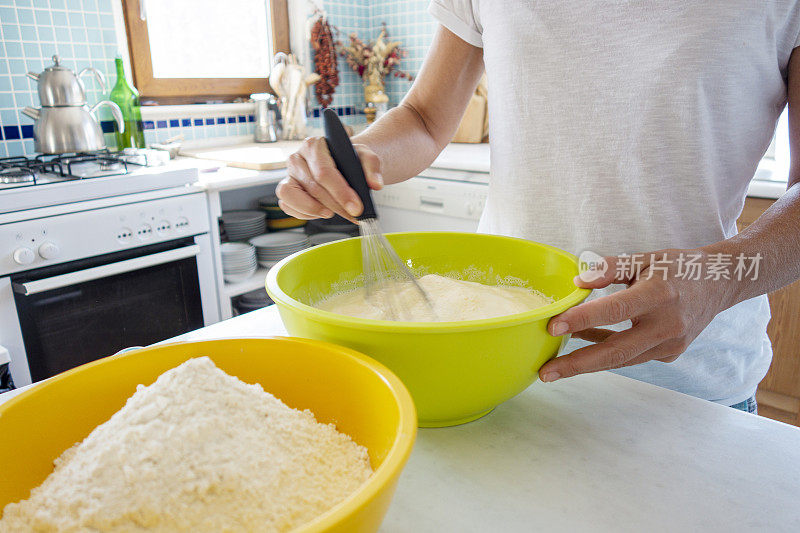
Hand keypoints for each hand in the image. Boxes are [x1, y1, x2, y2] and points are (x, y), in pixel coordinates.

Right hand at [276, 137, 383, 222]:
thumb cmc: (350, 160)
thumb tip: (375, 184)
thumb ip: (372, 167)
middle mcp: (297, 158)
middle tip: (352, 214)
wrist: (343, 163)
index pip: (324, 172)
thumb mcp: (366, 156)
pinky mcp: (287, 190)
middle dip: (335, 205)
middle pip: (313, 187)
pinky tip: (322, 212)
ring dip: (313, 209)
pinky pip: (287, 206)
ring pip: (291, 196)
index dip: (340, 192)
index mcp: (314, 145)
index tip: (356, 207)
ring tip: (332, 212)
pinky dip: (304, 213)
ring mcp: (289, 175)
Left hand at [538, 249, 735, 381]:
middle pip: (616, 351)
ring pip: (621, 358)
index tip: (553, 325)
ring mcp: (670, 344)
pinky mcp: (669, 353)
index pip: (615, 310)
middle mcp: (667, 325)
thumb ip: (611, 268)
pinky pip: (630, 355)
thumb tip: (578, 282)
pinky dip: (605, 350)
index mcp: (660, 294)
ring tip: (554, 363)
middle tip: (545, 372)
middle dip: (577, 364)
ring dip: (587, 360)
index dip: (583, 319)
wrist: (721, 283)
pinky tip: (583, 342)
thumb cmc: (678, 267)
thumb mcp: (645, 257)